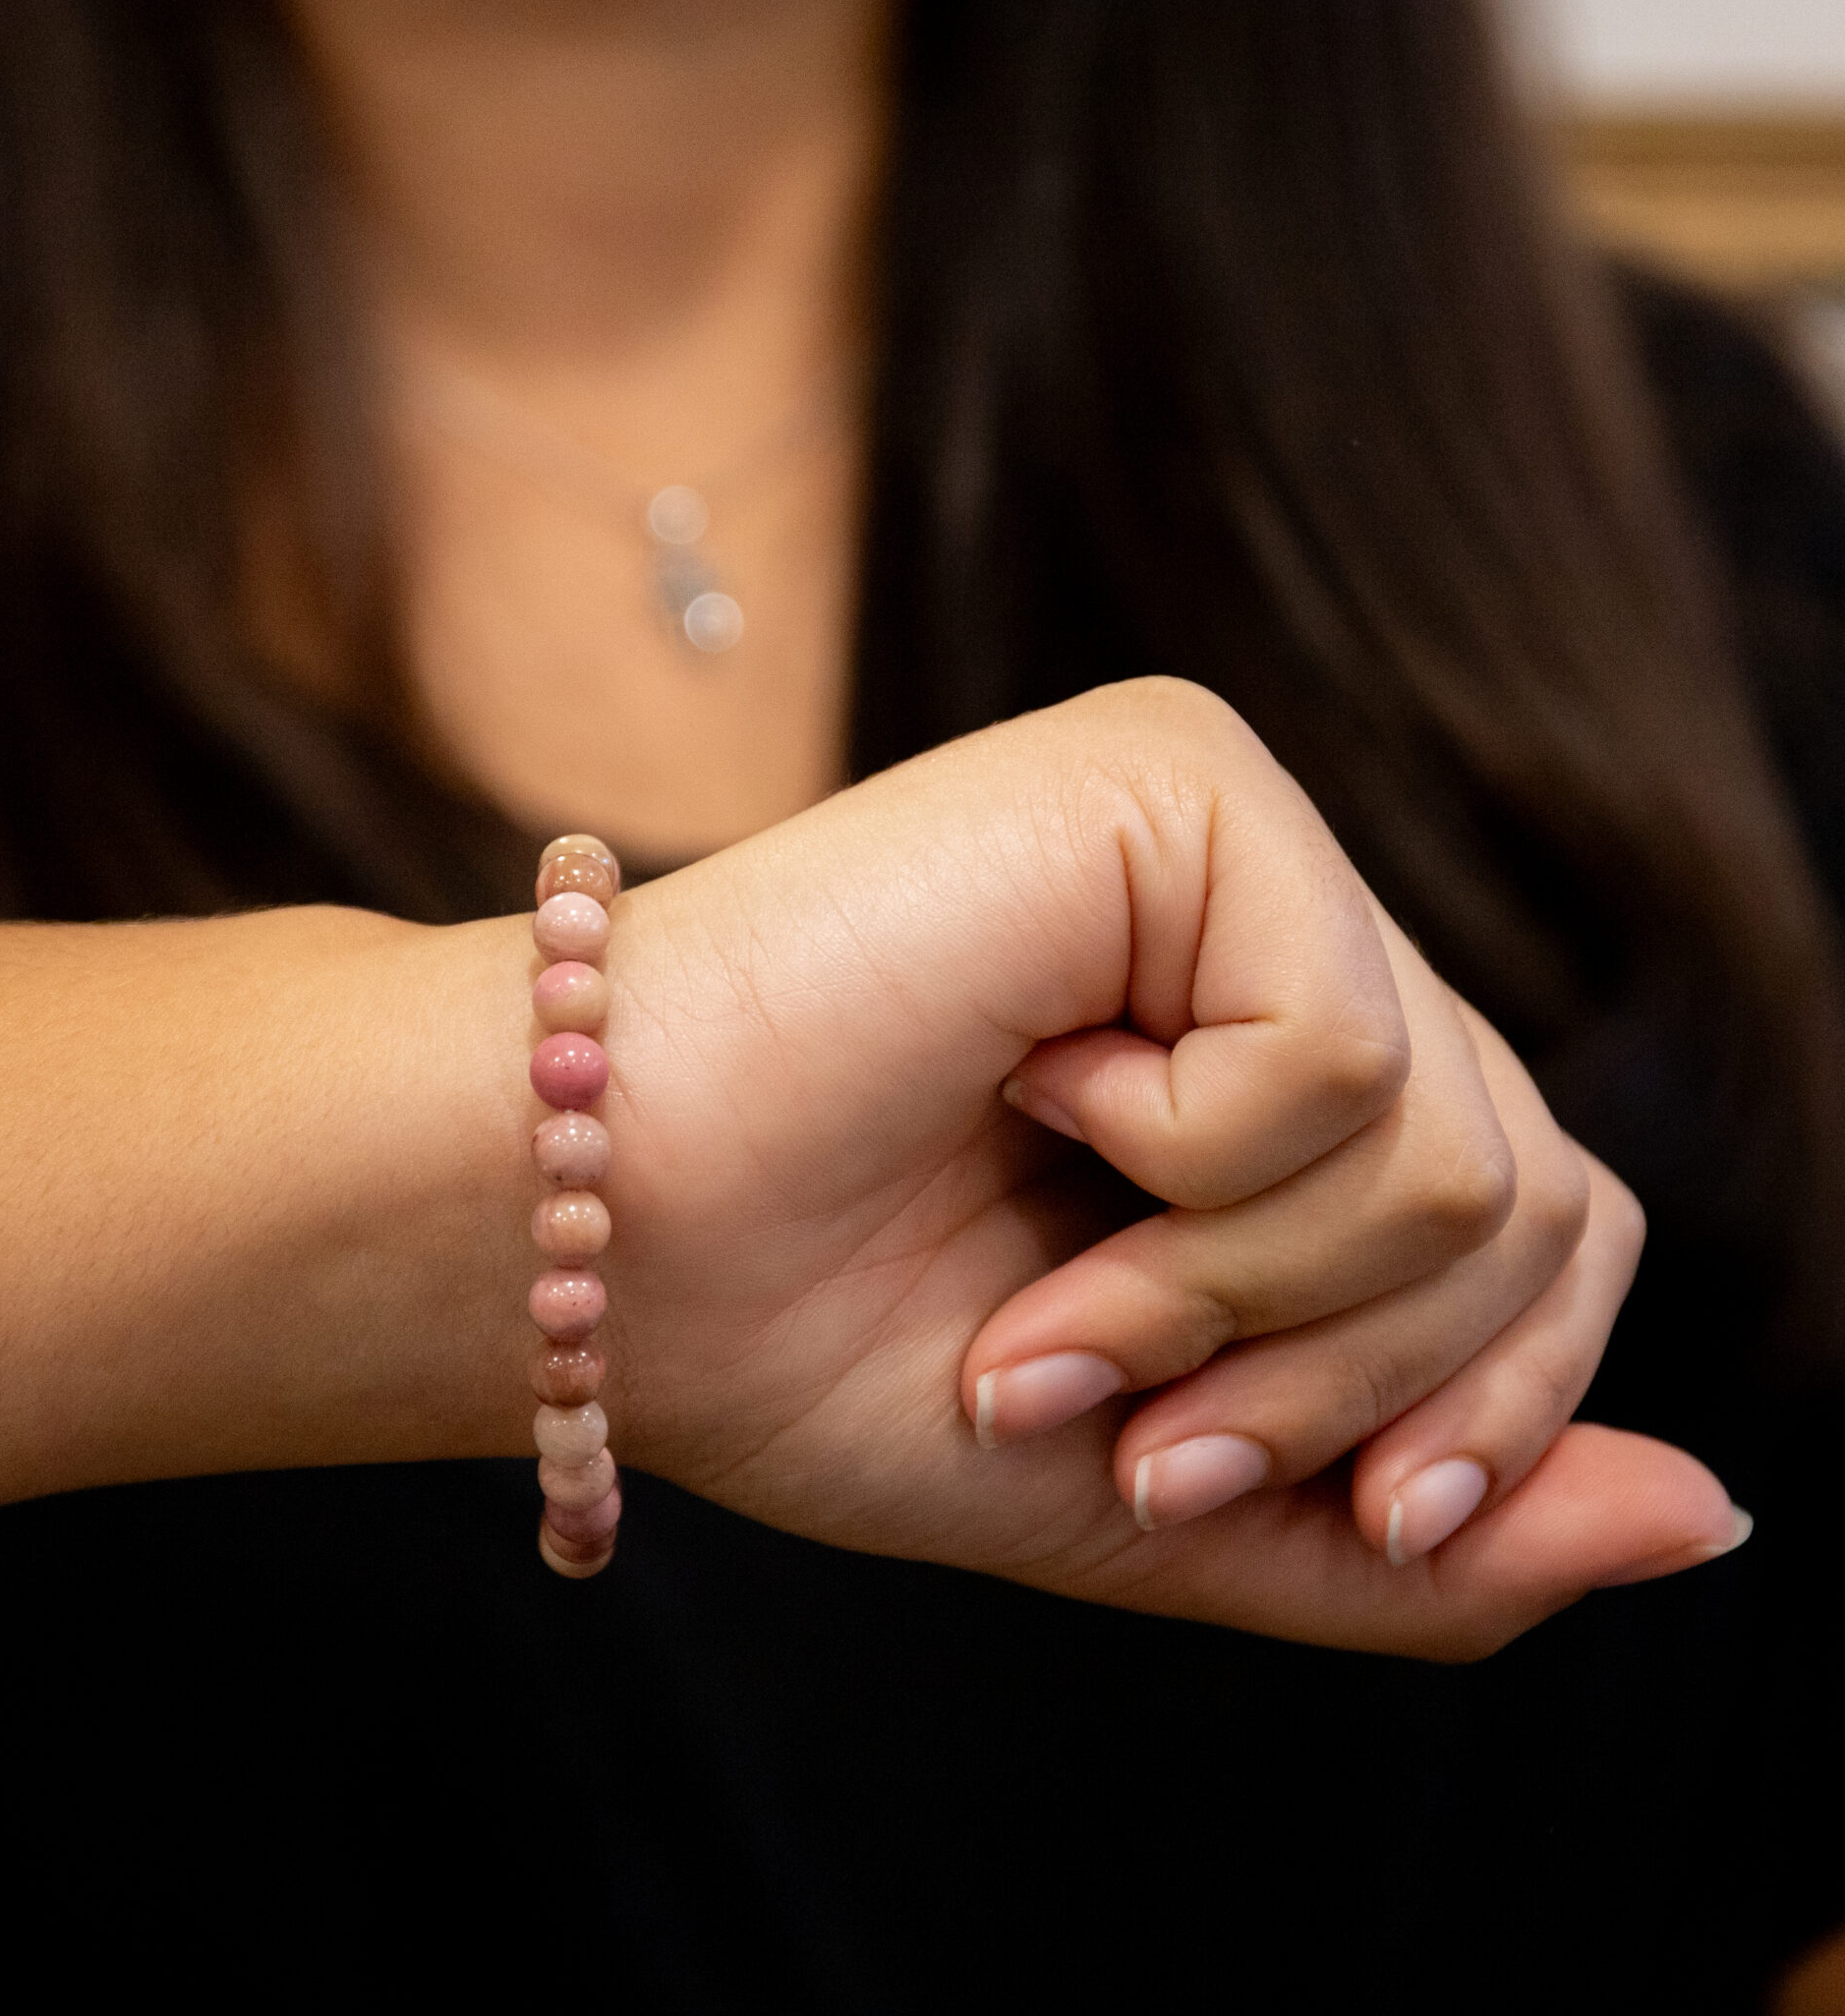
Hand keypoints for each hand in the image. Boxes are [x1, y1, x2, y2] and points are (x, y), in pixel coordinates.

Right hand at [596, 678, 1739, 1658]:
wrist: (593, 1224)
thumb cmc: (813, 1334)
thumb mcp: (1169, 1485)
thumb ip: (1432, 1529)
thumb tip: (1717, 1515)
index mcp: (1269, 1048)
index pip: (1544, 1227)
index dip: (1474, 1414)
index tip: (1311, 1510)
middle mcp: (1276, 914)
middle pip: (1539, 1203)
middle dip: (1339, 1389)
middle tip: (1105, 1410)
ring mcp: (1233, 830)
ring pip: (1461, 1154)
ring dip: (1227, 1305)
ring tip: (1034, 1294)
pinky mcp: (1173, 782)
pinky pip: (1341, 1058)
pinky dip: (1188, 1176)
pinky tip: (1022, 1101)